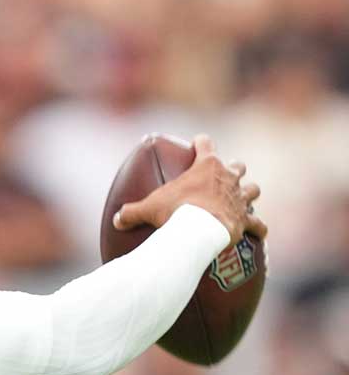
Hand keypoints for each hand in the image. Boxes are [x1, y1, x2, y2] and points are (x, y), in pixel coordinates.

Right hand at [114, 134, 266, 245]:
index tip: (198, 143)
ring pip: (253, 189)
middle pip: (237, 165)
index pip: (205, 144)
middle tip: (224, 176)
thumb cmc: (175, 212)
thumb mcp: (148, 209)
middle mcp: (228, 177)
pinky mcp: (246, 218)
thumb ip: (132, 212)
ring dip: (248, 193)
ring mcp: (240, 197)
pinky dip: (257, 227)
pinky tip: (258, 231)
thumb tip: (116, 220)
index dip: (201, 143)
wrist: (199, 231)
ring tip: (243, 199)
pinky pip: (258, 223)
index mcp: (206, 165)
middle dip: (233, 169)